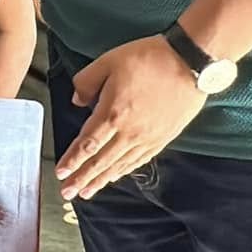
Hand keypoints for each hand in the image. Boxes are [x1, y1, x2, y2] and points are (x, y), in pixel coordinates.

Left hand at [55, 36, 204, 199]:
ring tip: (87, 192)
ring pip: (119, 165)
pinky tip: (116, 176)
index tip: (60, 172)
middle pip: (100, 161)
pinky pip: (139, 160)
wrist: (190, 63)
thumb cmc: (148, 58)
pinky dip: (124, 171)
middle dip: (81, 178)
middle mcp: (129, 131)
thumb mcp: (108, 61)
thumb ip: (86, 82)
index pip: (87, 144)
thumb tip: (76, 102)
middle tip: (67, 192)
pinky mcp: (163, 138)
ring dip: (101, 180)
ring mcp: (147, 137)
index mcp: (112, 113)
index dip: (72, 160)